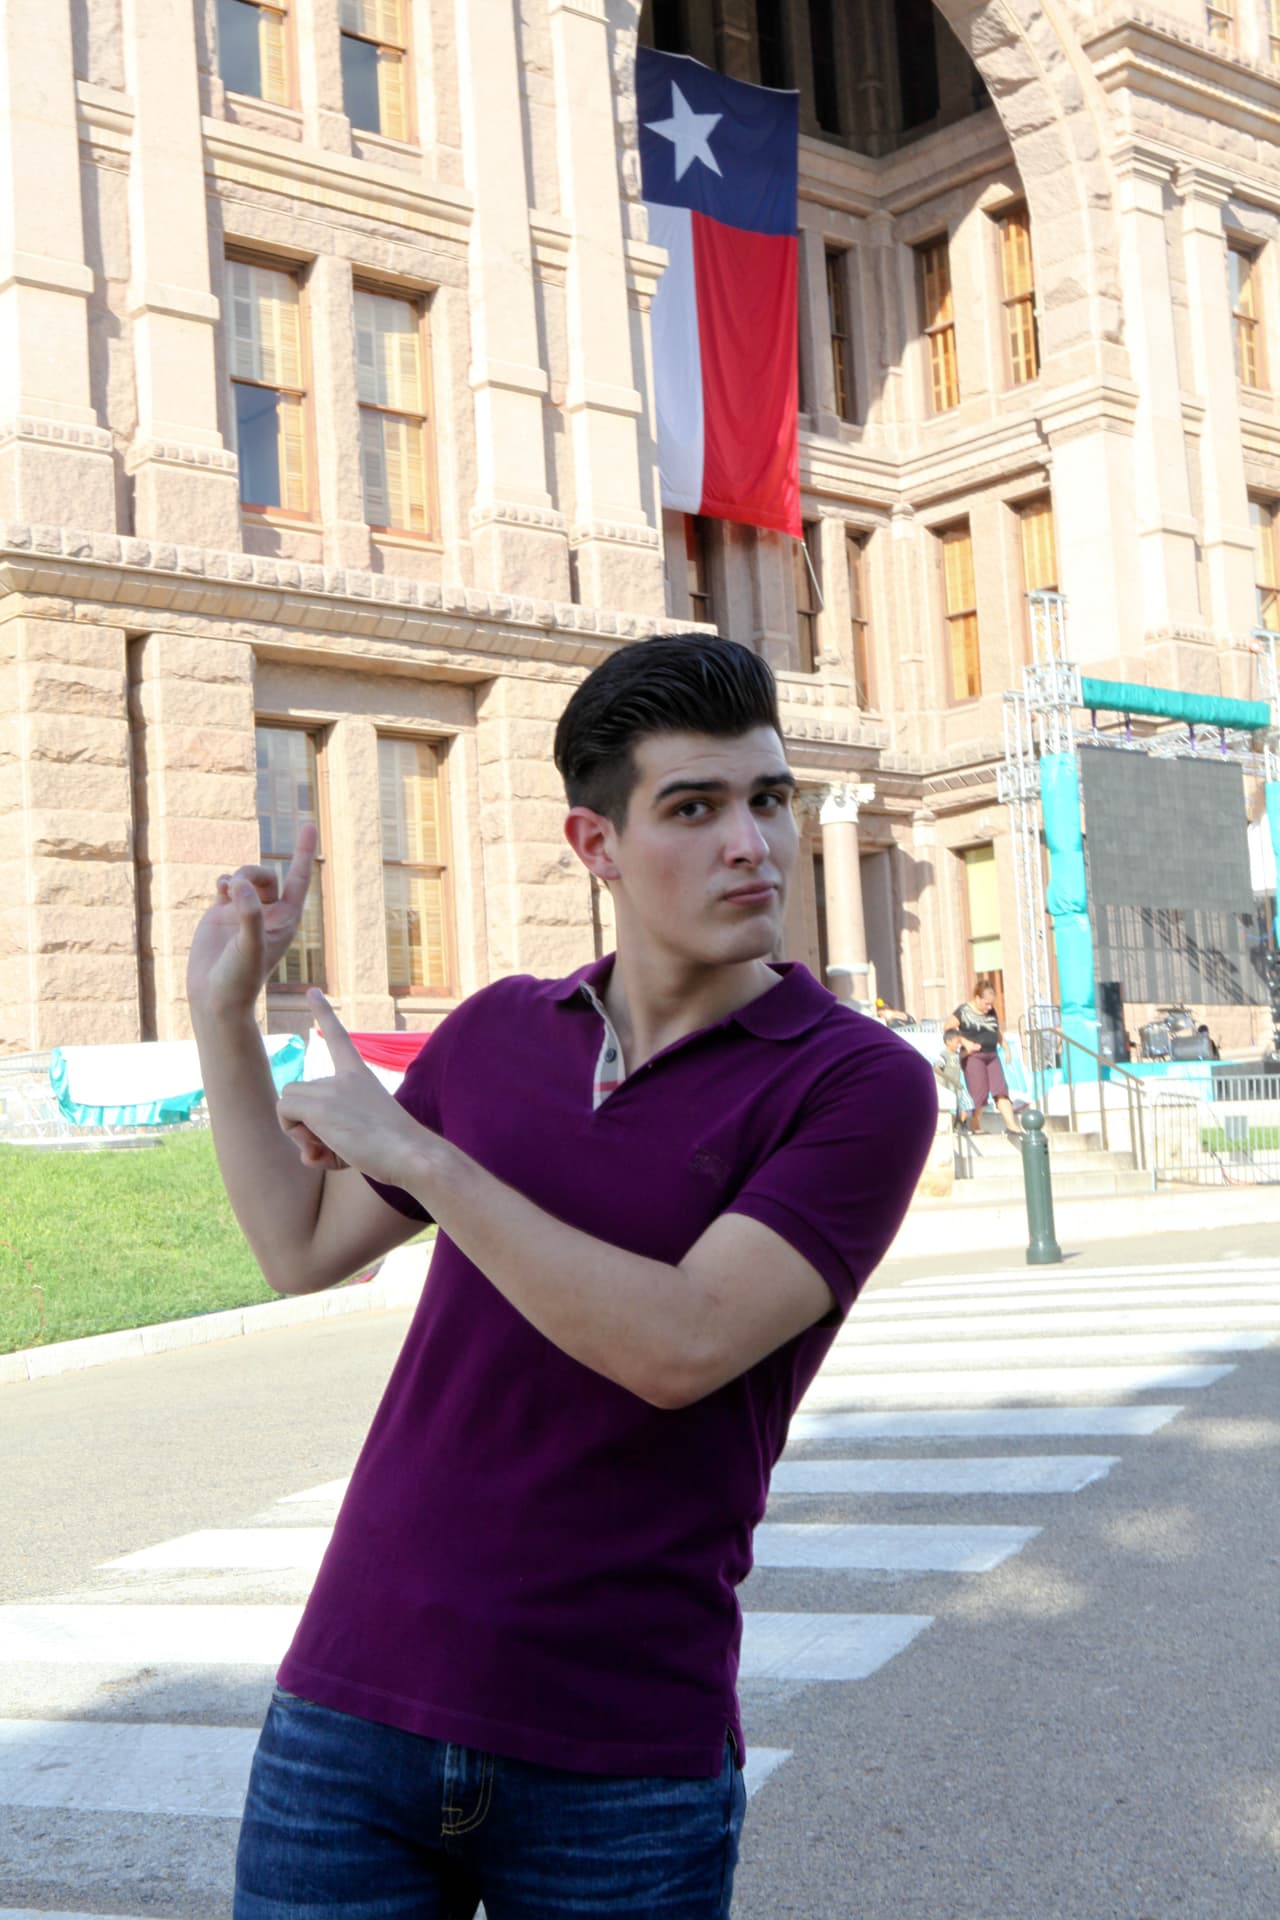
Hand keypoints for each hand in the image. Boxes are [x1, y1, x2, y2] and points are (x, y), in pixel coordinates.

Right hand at [187, 825, 317, 1020]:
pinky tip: (219, 889)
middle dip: (252, 873)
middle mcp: (267, 914)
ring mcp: (245, 913)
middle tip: (236, 886)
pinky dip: (223, 881)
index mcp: (285, 921)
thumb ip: (248, 915)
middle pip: (267, 875)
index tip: (309, 824)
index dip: (303, 853)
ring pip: (246, 878)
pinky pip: (227, 885)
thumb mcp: (249, 947)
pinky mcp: (222, 914)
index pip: (298, 879)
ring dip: (237, 876)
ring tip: (225, 889)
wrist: (214, 997)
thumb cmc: (239, 978)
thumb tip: (239, 885)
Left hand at [275, 990, 433, 1186]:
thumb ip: (332, 1140)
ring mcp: (331, 1089)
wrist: (411, 1154)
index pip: (339, 1038)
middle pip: (298, 1089)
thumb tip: (307, 1155)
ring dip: (298, 1129)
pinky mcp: (319, 1106)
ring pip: (287, 1101)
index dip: (324, 1014)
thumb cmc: (394, 1152)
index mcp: (360, 1075)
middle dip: (303, 1122)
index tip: (312, 991)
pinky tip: (321, 1149)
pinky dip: (294, 1132)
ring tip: (328, 1149)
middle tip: (331, 1146)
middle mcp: (344, 1077)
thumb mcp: (362, 1136)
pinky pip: (284, 1112)